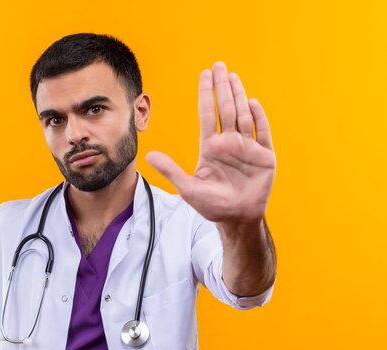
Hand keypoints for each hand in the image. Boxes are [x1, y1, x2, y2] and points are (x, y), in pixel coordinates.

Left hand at [146, 62, 275, 223]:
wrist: (237, 218)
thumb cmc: (212, 205)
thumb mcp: (188, 188)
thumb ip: (171, 170)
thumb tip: (149, 156)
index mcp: (211, 147)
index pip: (207, 115)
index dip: (205, 95)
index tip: (204, 75)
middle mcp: (229, 143)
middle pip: (225, 109)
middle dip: (222, 88)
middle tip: (218, 65)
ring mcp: (248, 148)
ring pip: (243, 116)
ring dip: (238, 96)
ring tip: (233, 76)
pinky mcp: (265, 157)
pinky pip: (263, 133)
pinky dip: (259, 118)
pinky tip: (252, 102)